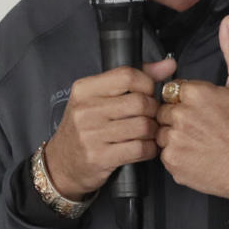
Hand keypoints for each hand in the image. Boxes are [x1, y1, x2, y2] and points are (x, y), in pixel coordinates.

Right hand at [42, 58, 175, 198]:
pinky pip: (140, 149)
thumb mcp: (97, 99)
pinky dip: (150, 149)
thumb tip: (168, 65)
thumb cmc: (83, 128)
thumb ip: (132, 79)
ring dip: (153, 131)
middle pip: (140, 102)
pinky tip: (144, 147)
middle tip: (149, 116)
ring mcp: (91, 135)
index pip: (127, 76)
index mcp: (84, 90)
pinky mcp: (100, 157)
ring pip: (143, 126)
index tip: (147, 94)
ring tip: (147, 133)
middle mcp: (85, 110)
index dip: (147, 84)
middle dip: (153, 110)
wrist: (61, 164)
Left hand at [155, 15, 228, 206]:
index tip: (203, 110)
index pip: (173, 89)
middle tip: (202, 127)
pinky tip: (195, 154)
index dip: (187, 99)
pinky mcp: (171, 162)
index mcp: (194, 93)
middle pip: (164, 110)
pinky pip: (163, 153)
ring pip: (161, 131)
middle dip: (178, 117)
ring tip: (199, 141)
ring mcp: (174, 139)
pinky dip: (176, 155)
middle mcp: (180, 115)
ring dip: (174, 136)